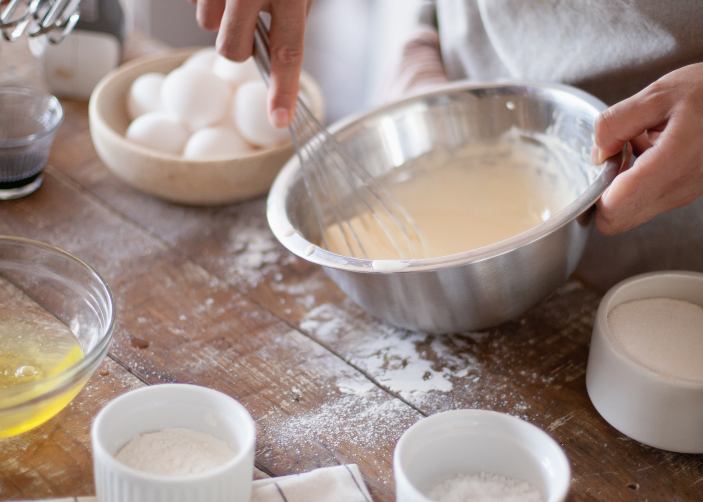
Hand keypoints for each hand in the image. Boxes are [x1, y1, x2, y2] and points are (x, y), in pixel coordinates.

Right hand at [191, 0, 310, 127]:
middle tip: (247, 20)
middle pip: (232, 49)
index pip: (287, 52)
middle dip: (237, 43)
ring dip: (218, 14)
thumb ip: (288, 19)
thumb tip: (274, 61)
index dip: (283, 90)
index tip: (280, 120)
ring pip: (205, 23)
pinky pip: (192, 3)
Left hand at [594, 63, 702, 233]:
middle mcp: (676, 189)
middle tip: (616, 153)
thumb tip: (598, 155)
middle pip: (617, 219)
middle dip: (604, 191)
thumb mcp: (658, 94)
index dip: (592, 195)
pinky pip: (648, 199)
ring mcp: (682, 194)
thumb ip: (615, 124)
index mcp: (669, 165)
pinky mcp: (686, 191)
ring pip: (631, 210)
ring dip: (622, 183)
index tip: (598, 165)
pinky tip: (651, 146)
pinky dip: (638, 179)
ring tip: (639, 142)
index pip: (613, 210)